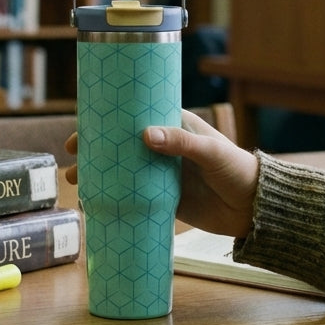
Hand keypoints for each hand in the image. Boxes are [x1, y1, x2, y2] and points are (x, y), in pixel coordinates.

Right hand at [64, 109, 258, 238]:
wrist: (253, 208)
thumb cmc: (236, 169)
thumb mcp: (210, 151)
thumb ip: (181, 143)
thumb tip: (145, 135)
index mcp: (174, 125)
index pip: (134, 117)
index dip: (107, 120)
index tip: (84, 127)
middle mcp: (163, 146)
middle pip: (121, 143)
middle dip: (94, 148)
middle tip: (71, 155)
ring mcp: (161, 173)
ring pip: (122, 169)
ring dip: (99, 173)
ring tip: (75, 181)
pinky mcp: (163, 198)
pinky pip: (132, 194)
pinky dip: (113, 195)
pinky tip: (94, 200)